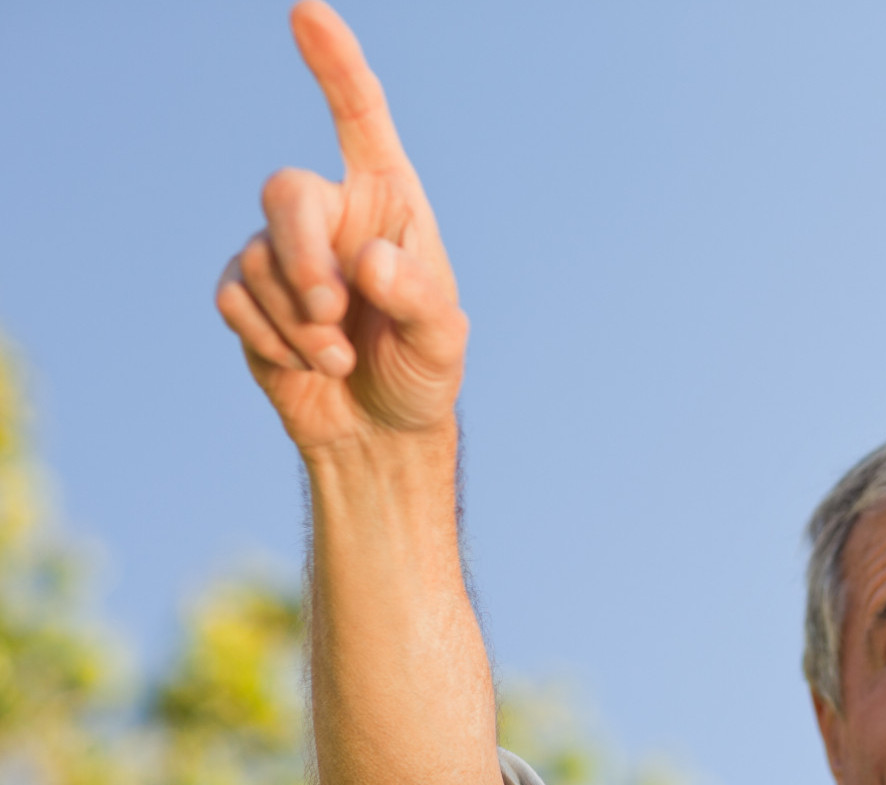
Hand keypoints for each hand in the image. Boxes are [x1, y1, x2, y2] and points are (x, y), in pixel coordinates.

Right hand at [214, 2, 464, 458]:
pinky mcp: (246, 293)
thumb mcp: (441, 340)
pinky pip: (234, 298)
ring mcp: (281, 252)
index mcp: (388, 202)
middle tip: (334, 311)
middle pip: (284, 192)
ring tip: (340, 356)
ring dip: (300, 319)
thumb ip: (416, 296)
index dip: (335, 65)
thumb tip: (368, 262)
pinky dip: (273, 338)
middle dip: (303, 255)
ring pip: (258, 258)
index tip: (307, 12)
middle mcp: (331, 214)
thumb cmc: (421, 371)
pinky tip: (309, 363)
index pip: (359, 119)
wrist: (378, 431)